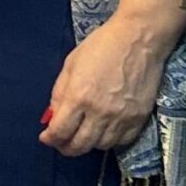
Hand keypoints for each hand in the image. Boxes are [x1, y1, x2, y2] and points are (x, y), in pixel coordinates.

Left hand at [41, 8, 176, 156]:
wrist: (139, 38)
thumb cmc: (102, 46)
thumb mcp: (71, 65)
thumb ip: (59, 93)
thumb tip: (52, 117)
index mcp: (79, 96)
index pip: (60, 132)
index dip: (50, 139)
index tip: (47, 137)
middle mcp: (100, 112)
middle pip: (80, 145)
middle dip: (66, 147)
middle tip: (62, 143)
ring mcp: (121, 117)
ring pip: (101, 146)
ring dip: (88, 144)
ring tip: (83, 135)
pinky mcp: (139, 118)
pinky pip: (122, 141)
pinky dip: (110, 141)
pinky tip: (104, 131)